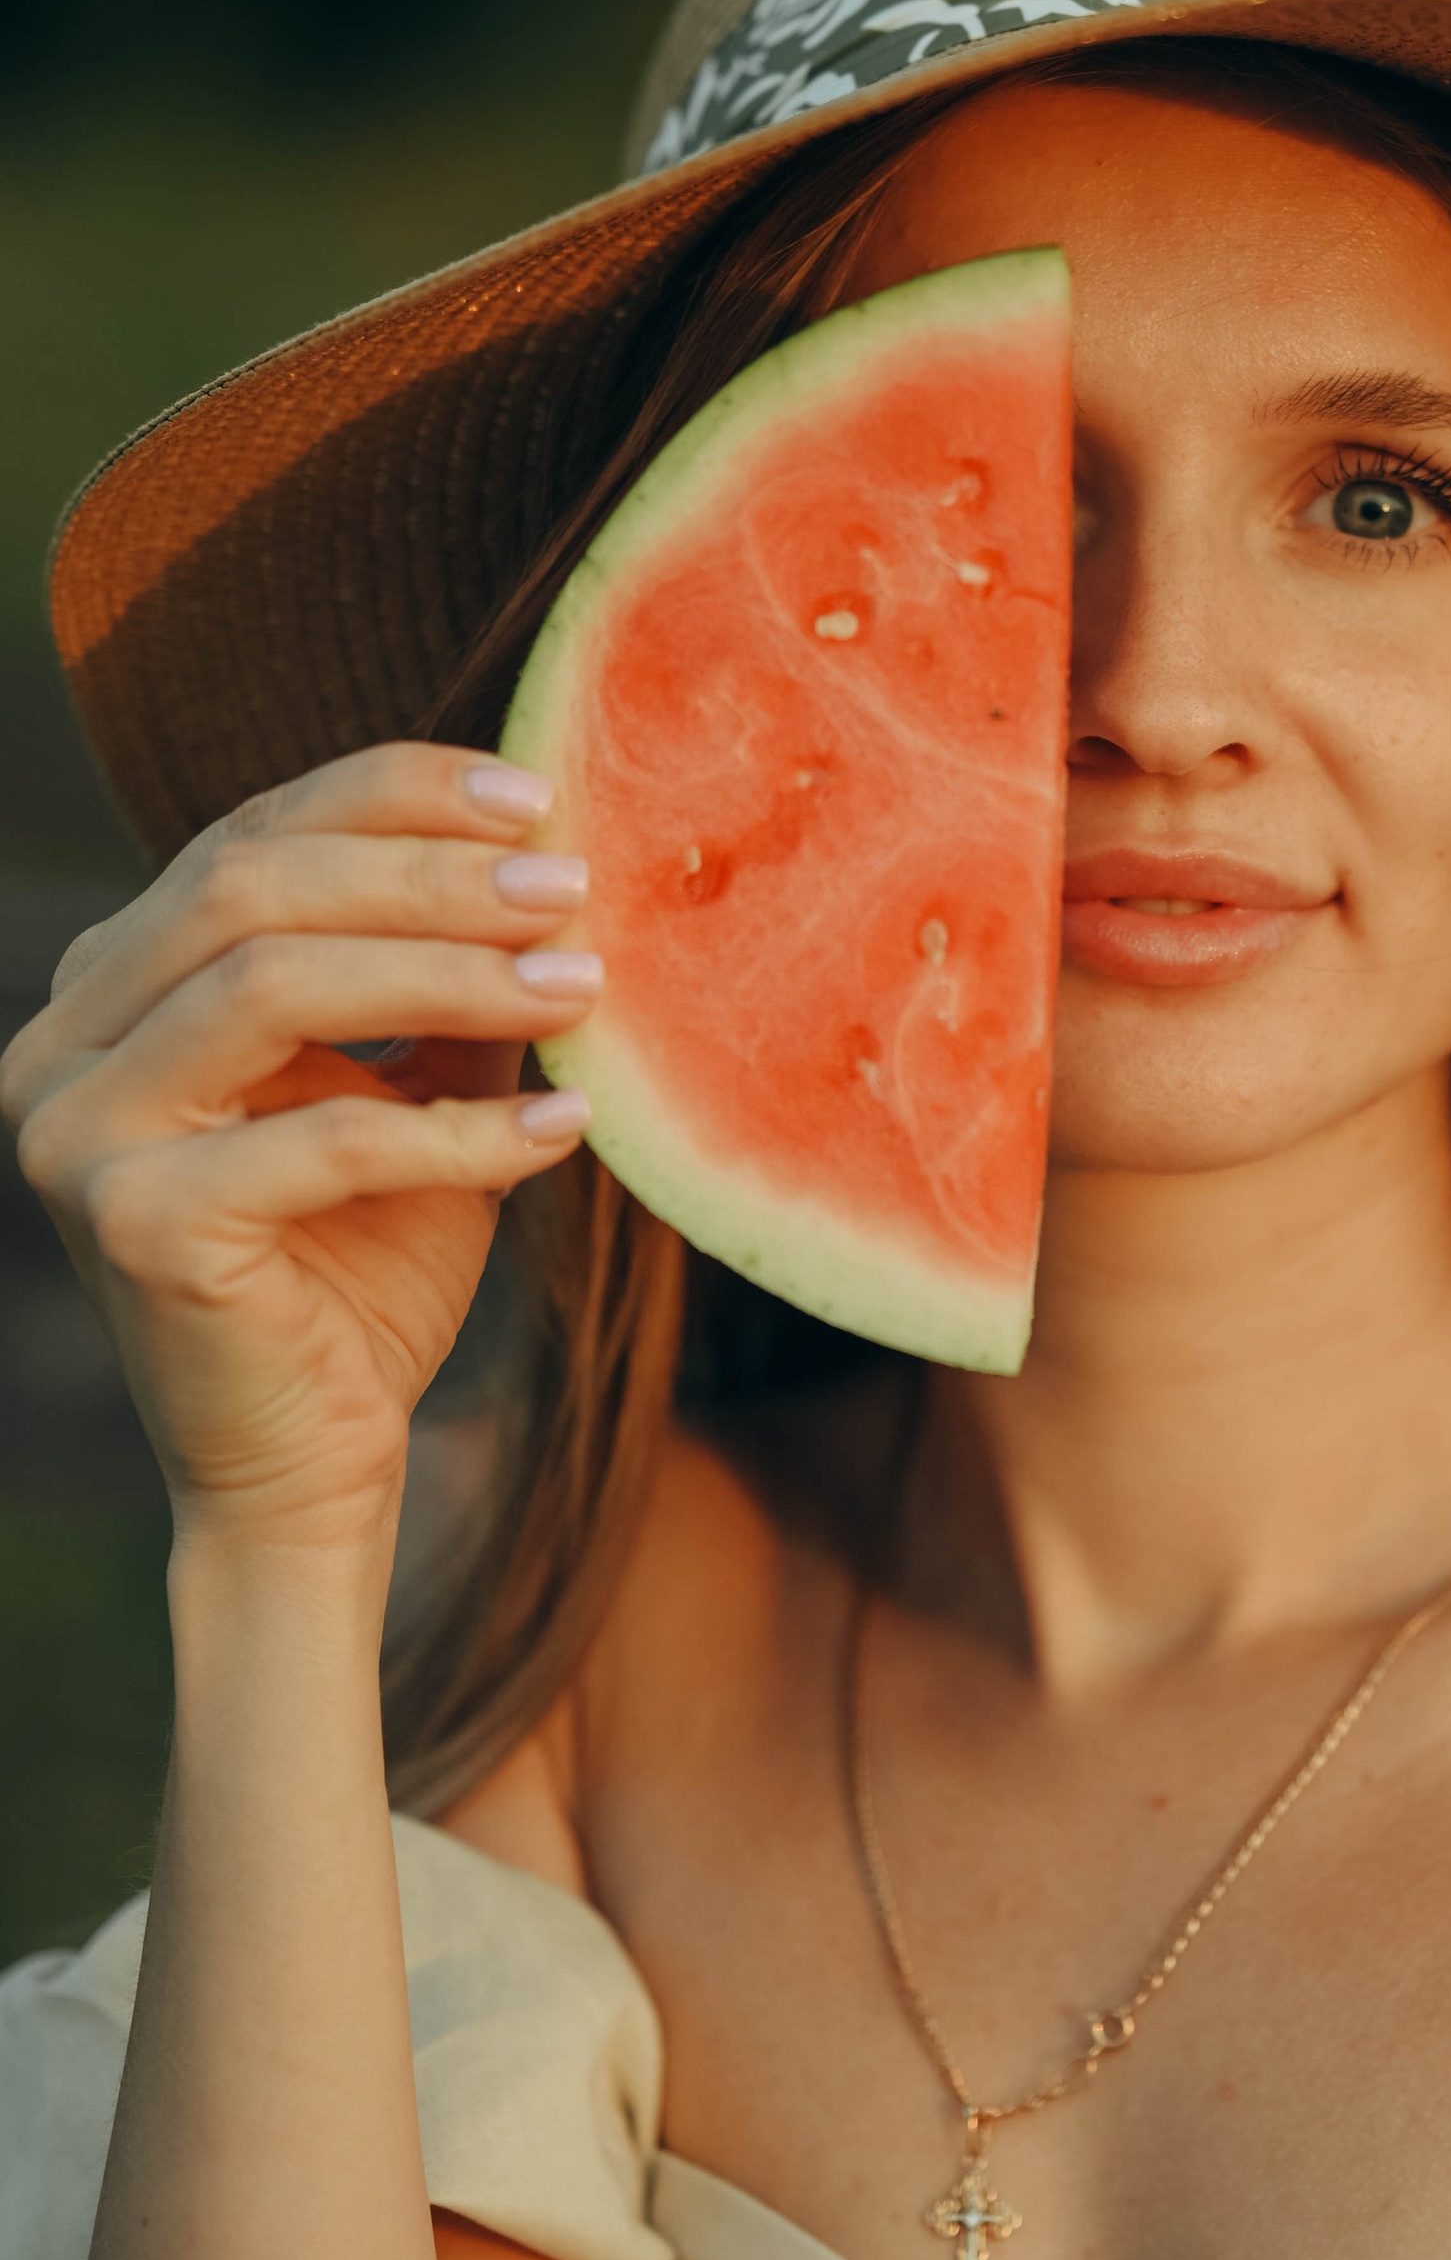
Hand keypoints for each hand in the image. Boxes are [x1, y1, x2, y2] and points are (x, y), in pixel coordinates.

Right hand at [0, 745, 606, 1566]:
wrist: (312, 1464)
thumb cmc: (364, 1268)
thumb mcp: (416, 1090)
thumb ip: (449, 980)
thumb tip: (551, 857)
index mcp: (112, 984)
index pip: (245, 835)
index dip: (390, 795)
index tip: (536, 797)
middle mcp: (62, 1042)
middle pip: (249, 887)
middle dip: (427, 875)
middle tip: (569, 888)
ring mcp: (77, 1131)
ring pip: (272, 985)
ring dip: (448, 973)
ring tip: (578, 985)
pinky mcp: (133, 1222)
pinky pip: (322, 1138)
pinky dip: (460, 1130)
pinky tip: (567, 1128)